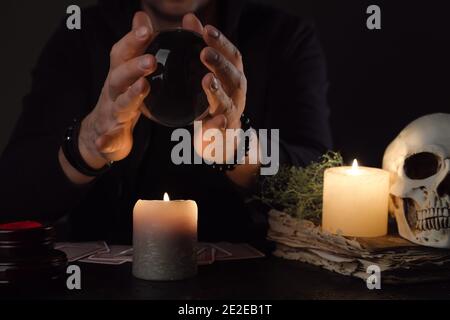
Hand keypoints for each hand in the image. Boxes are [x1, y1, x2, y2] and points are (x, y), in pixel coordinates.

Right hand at [77, 12, 155, 169]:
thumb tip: (142, 16)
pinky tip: (104, 141)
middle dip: (134, 67)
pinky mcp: (110, 136)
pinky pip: (107, 139)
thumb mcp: (126, 72)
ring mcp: (111, 114)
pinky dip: (106, 140)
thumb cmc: (119, 98)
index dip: (132, 40)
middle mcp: (113, 92)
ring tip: (143, 87)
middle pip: (120, 77)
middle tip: (152, 59)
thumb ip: (135, 47)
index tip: (147, 27)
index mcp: (119, 75)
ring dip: (131, 96)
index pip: (122, 54)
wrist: (97, 135)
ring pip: (120, 104)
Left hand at [182, 14, 246, 160]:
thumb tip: (190, 18)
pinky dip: (217, 124)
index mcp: (234, 77)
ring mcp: (232, 115)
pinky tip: (213, 119)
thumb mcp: (207, 71)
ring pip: (227, 103)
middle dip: (221, 64)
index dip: (222, 43)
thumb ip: (200, 47)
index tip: (206, 29)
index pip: (233, 56)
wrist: (220, 138)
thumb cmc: (212, 99)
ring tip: (207, 80)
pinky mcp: (222, 134)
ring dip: (217, 91)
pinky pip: (221, 130)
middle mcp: (237, 94)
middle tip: (204, 52)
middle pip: (234, 77)